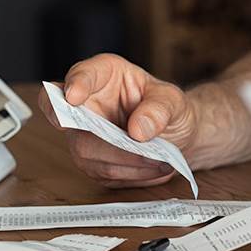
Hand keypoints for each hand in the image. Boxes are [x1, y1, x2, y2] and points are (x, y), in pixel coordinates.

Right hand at [39, 54, 197, 188]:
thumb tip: (138, 130)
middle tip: (144, 147)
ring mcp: (84, 136)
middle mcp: (86, 105)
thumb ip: (159, 109)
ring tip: (159, 162)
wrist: (176, 135)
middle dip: (108, 142)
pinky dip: (131, 175)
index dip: (75, 85)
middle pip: (74, 124)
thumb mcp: (173, 100)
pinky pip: (103, 174)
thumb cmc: (168, 108)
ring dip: (126, 163)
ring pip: (87, 155)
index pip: (80, 75)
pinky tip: (153, 168)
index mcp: (103, 75)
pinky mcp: (93, 163)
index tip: (74, 97)